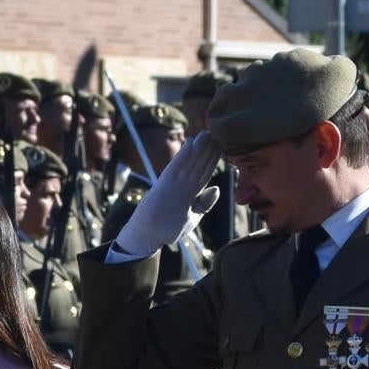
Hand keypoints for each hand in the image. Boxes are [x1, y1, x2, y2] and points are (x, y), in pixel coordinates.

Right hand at [110, 134, 220, 257]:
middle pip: (197, 164)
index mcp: (189, 192)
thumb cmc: (167, 229)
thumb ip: (204, 203)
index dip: (212, 159)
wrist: (147, 236)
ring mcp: (173, 185)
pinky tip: (190, 143)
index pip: (204, 172)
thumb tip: (216, 188)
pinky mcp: (163, 186)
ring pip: (189, 163)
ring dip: (198, 148)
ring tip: (206, 133)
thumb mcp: (192, 217)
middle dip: (206, 149)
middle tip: (214, 132)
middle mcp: (181, 185)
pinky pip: (175, 168)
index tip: (220, 146)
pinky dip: (183, 155)